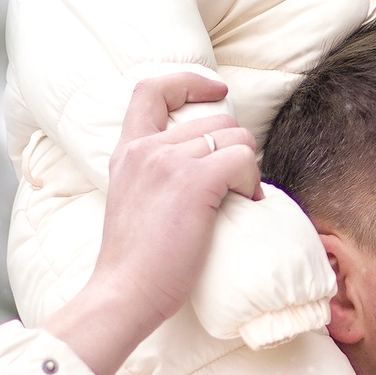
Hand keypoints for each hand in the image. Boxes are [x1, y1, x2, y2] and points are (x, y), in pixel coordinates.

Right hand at [44, 73, 258, 374]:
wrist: (123, 293)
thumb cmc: (135, 262)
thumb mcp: (133, 200)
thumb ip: (155, 173)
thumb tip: (205, 164)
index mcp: (127, 150)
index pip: (152, 88)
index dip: (190, 81)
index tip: (216, 92)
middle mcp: (145, 148)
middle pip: (217, 120)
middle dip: (237, 152)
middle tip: (236, 189)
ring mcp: (168, 162)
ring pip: (237, 138)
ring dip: (248, 169)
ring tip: (238, 202)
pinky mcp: (193, 182)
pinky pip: (243, 160)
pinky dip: (252, 182)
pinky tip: (244, 206)